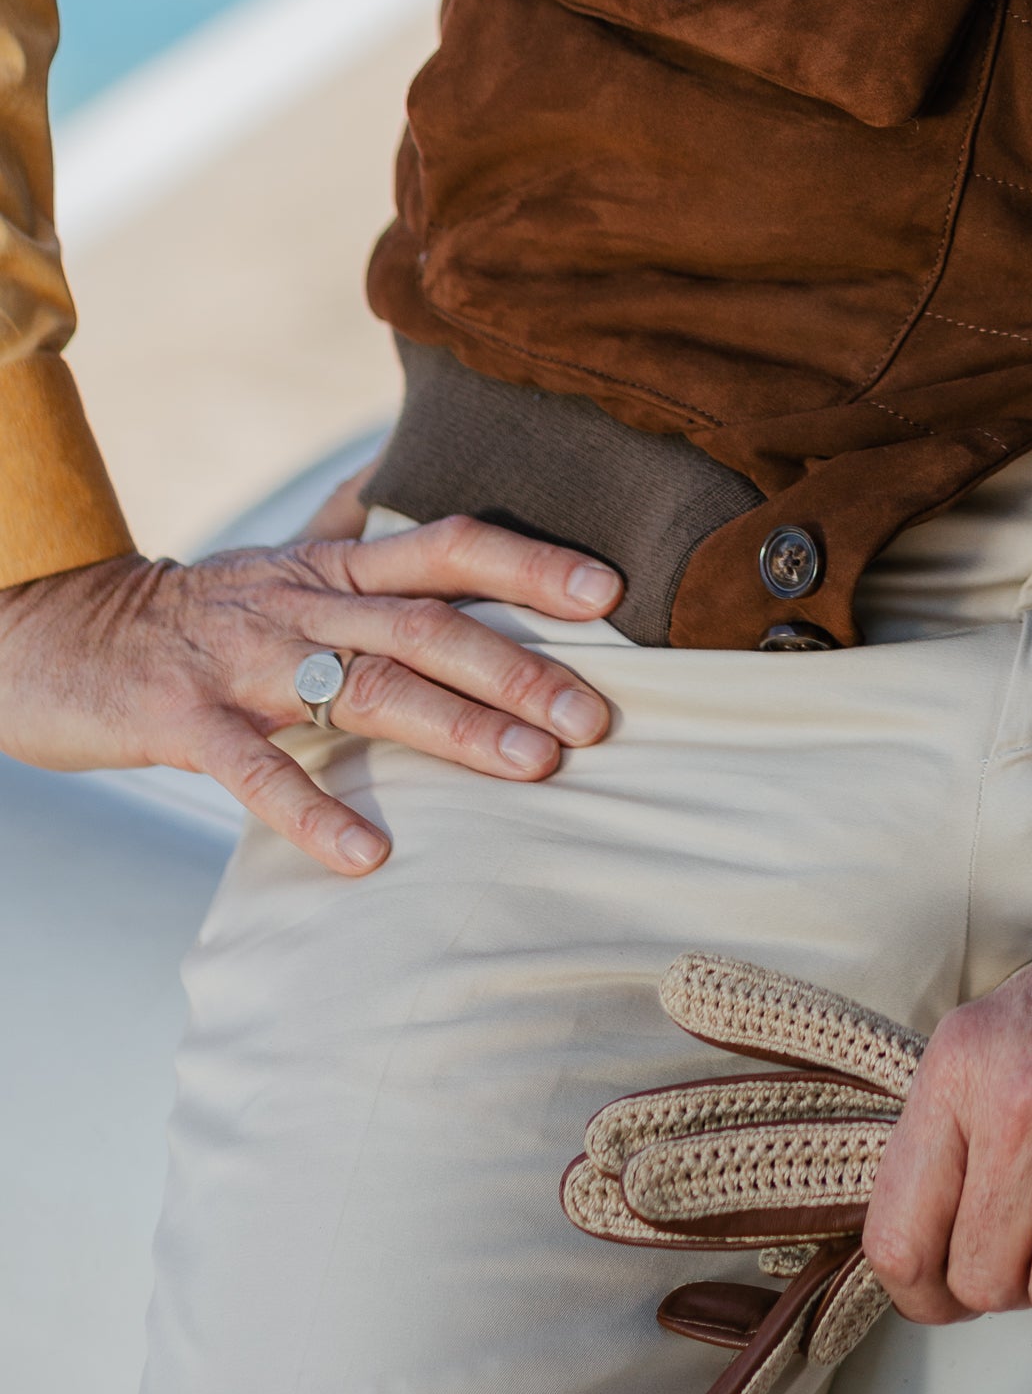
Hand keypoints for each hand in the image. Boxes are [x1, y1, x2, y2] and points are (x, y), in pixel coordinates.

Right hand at [0, 511, 620, 877]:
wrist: (60, 634)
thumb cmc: (198, 617)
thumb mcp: (290, 576)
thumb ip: (372, 567)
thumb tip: (457, 538)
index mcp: (335, 567)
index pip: (448, 546)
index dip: (530, 564)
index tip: (609, 595)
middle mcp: (302, 601)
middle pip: (429, 624)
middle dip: (522, 668)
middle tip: (597, 718)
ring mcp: (243, 659)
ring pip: (365, 686)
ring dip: (458, 729)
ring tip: (534, 769)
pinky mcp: (182, 719)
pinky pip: (255, 768)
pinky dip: (314, 810)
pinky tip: (368, 855)